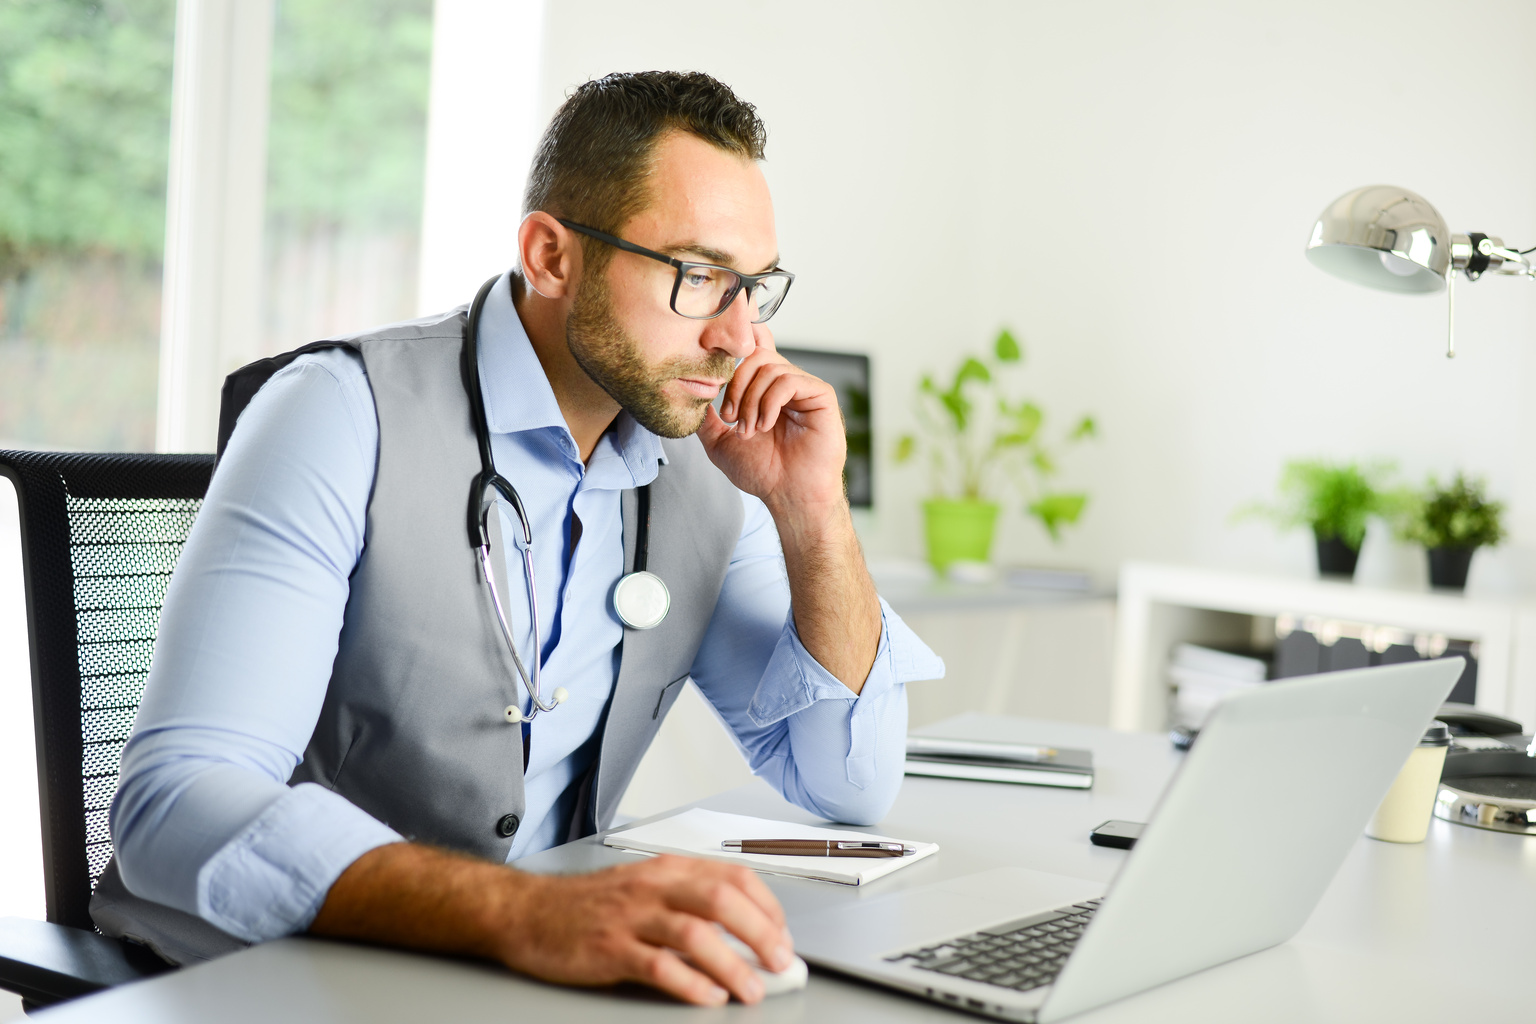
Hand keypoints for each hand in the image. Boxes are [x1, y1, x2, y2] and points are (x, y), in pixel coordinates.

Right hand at [312, 844, 792, 1006]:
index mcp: (667, 869)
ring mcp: (630, 917)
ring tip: (750, 990)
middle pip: (720, 900)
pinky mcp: (608, 949)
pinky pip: (657, 966)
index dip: (767, 906)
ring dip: (731, 964)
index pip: (733, 876)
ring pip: (694, 933)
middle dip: (759, 933)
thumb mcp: (644, 889)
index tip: (783, 935)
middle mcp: (652, 887)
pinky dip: (688, 984)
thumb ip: (689, 904)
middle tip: (780, 963)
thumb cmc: (589, 905)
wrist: (525, 913)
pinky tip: (707, 997)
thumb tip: (744, 933)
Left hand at [698, 324, 846, 516]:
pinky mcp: (821, 396)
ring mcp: (805, 389)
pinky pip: (790, 380)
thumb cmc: (763, 473)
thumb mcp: (720, 444)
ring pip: (770, 368)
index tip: (723, 345)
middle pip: (756, 356)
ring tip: (749, 430)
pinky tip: (765, 425)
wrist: (789, 496)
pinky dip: (770, 401)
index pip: (755, 352)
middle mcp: (786, 386)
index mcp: (766, 391)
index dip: (743, 340)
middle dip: (736, 385)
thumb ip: (706, 419)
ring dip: (751, 400)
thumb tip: (693, 394)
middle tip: (731, 418)